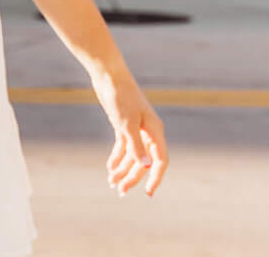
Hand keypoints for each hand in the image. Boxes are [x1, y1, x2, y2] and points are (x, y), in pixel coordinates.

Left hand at [94, 70, 167, 197]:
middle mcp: (148, 131)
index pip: (160, 160)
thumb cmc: (121, 96)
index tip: (148, 193)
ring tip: (112, 183)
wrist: (109, 75)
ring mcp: (136, 128)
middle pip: (144, 161)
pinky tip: (110, 168)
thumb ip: (136, 145)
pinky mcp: (124, 124)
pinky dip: (117, 157)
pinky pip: (123, 146)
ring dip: (123, 169)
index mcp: (155, 131)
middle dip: (133, 177)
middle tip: (121, 191)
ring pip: (133, 155)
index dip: (155, 177)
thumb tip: (145, 166)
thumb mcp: (127, 123)